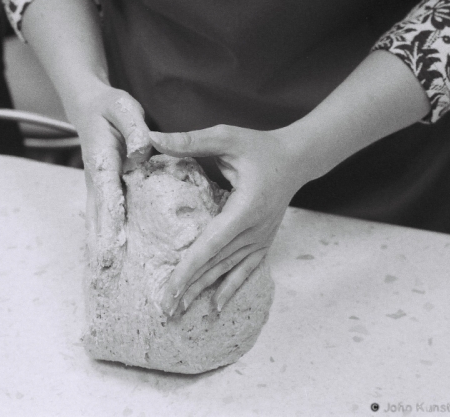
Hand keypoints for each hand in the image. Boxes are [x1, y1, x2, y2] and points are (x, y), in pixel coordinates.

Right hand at [67, 85, 151, 268]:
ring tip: (104, 276)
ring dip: (99, 247)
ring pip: (96, 222)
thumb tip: (143, 152)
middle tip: (106, 274)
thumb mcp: (124, 107)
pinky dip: (103, 238)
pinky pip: (102, 218)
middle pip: (98, 217)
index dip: (110, 220)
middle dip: (101, 245)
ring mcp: (97, 187)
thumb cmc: (110, 107)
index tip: (112, 244)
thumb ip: (135, 128)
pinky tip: (109, 258)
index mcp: (102, 160)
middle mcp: (96, 179)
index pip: (107, 194)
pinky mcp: (102, 190)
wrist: (89, 106)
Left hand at [150, 125, 310, 314]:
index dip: (189, 269)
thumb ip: (190, 141)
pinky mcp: (262, 242)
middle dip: (189, 288)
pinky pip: (245, 270)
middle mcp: (255, 230)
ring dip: (204, 292)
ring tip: (180, 313)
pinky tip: (216, 307)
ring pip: (228, 271)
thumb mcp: (227, 137)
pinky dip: (230, 289)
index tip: (169, 288)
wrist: (296, 159)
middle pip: (217, 265)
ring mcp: (260, 239)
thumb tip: (152, 138)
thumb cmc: (260, 147)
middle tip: (165, 311)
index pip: (211, 245)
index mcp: (245, 208)